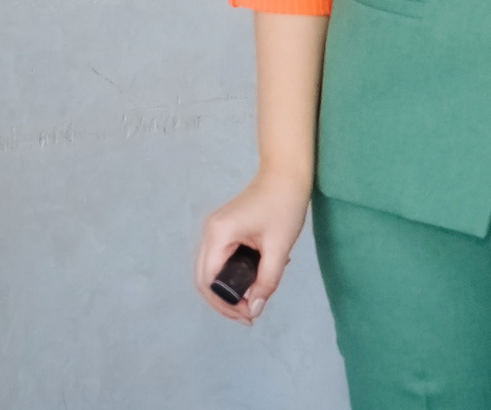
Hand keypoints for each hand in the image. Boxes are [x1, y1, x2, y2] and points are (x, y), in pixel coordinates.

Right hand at [194, 170, 311, 324]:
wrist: (286, 174)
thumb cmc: (284, 206)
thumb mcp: (278, 247)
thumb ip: (267, 281)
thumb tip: (255, 309)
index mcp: (218, 234)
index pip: (209, 281)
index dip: (225, 304)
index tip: (249, 315)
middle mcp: (209, 233)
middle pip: (204, 279)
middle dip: (224, 301)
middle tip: (250, 315)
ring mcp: (213, 230)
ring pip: (210, 271)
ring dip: (228, 290)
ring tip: (252, 302)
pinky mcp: (223, 230)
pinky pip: (220, 260)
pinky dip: (232, 275)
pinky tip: (253, 281)